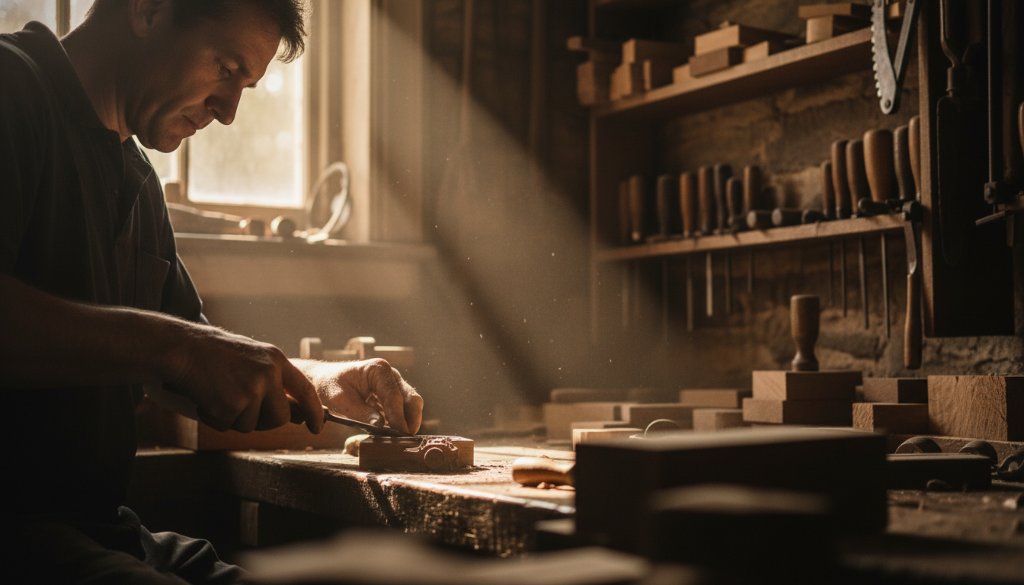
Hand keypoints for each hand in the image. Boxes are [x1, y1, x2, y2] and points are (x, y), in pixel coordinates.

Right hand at [164, 323, 323, 433]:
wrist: (183, 348)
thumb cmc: (216, 354)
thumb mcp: (254, 359)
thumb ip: (275, 382)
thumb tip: (297, 415)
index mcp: (277, 361)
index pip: (305, 391)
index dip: (314, 412)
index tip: (318, 427)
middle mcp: (269, 375)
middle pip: (280, 418)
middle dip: (263, 421)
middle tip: (241, 406)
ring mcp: (251, 390)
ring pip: (251, 425)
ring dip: (234, 418)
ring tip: (220, 394)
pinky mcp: (231, 405)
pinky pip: (228, 425)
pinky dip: (215, 418)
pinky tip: (207, 398)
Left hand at [299, 358, 422, 434]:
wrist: (325, 380)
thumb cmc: (330, 386)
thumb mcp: (339, 400)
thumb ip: (359, 412)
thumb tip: (380, 425)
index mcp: (378, 370)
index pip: (394, 396)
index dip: (398, 417)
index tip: (399, 435)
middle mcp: (391, 374)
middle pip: (412, 399)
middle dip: (410, 420)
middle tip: (404, 440)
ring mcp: (394, 384)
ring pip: (412, 405)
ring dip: (407, 422)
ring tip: (398, 440)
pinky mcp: (393, 395)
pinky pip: (404, 409)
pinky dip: (401, 422)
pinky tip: (392, 434)